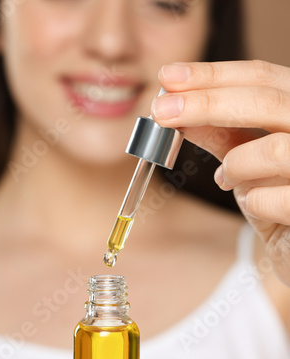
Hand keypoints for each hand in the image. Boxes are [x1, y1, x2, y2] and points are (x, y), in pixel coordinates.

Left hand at [151, 60, 289, 285]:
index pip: (263, 77)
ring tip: (227, 179)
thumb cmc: (277, 195)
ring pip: (274, 149)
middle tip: (161, 111)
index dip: (213, 75)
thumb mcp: (246, 158)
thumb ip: (218, 133)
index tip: (167, 78)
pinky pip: (276, 199)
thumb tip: (173, 107)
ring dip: (236, 165)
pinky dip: (254, 202)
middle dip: (207, 104)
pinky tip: (254, 204)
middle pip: (267, 101)